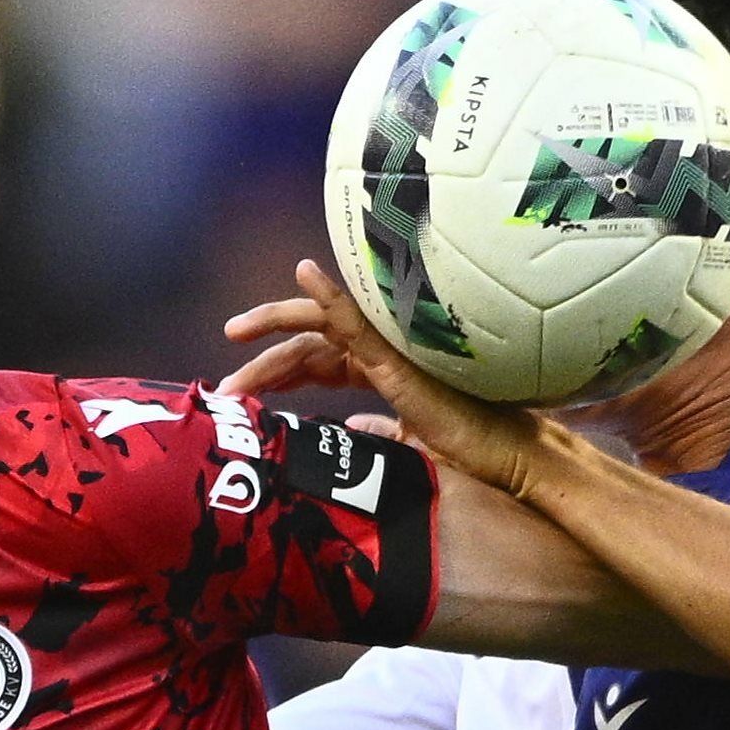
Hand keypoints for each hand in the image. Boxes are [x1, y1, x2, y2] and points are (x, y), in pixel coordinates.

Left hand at [223, 262, 557, 496]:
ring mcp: (389, 345)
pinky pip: (357, 315)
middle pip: (307, 341)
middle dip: (262, 359)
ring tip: (235, 333)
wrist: (506, 455)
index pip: (314, 360)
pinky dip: (329, 293)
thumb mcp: (409, 442)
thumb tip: (351, 431)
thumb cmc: (467, 448)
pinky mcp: (399, 352)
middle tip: (223, 384)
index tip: (241, 394)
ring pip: (319, 323)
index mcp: (379, 366)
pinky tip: (304, 274)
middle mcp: (380, 348)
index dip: (276, 372)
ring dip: (273, 323)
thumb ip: (378, 433)